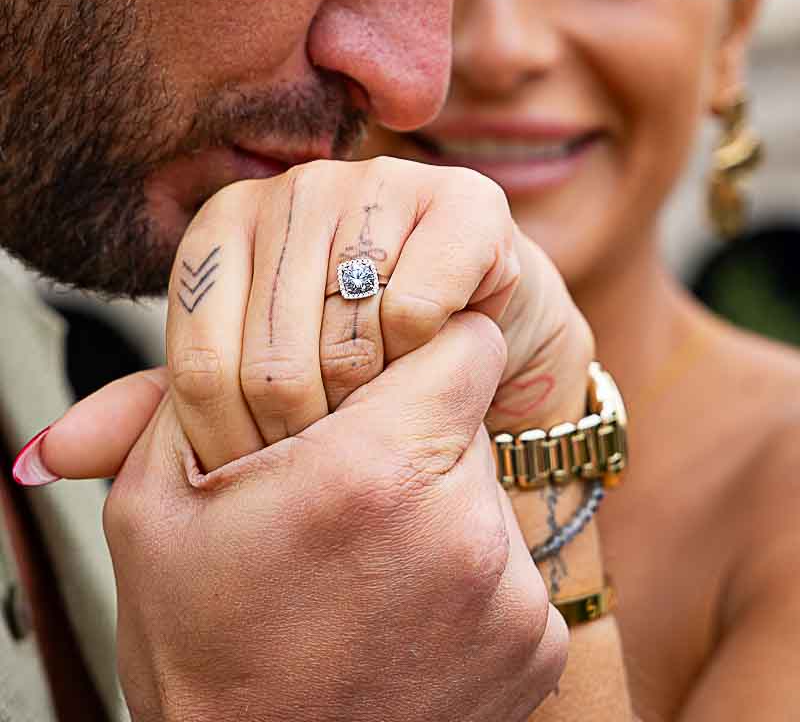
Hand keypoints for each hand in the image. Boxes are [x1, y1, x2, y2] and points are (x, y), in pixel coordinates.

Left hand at [38, 157, 591, 478]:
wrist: (477, 337)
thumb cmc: (355, 360)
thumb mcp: (249, 389)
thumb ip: (154, 417)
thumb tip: (42, 460)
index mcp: (226, 223)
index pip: (199, 362)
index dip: (229, 444)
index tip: (263, 474)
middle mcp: (295, 188)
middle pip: (271, 360)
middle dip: (303, 438)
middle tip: (332, 456)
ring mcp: (379, 183)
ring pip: (346, 336)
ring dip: (368, 403)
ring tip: (380, 410)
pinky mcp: (464, 201)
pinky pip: (418, 306)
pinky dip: (425, 359)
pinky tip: (434, 359)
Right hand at [105, 313, 566, 721]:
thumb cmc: (203, 652)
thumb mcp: (153, 507)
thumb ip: (194, 392)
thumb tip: (222, 314)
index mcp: (374, 470)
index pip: (466, 343)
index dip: (423, 347)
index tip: (388, 375)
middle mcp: (463, 527)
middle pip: (469, 419)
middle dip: (415, 434)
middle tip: (346, 488)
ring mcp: (509, 594)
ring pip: (487, 492)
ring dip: (438, 506)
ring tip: (364, 562)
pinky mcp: (536, 646)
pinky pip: (509, 569)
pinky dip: (464, 577)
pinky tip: (399, 612)